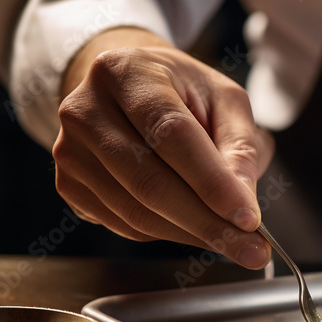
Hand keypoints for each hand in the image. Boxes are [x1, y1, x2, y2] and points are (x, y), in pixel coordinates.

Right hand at [54, 28, 274, 268]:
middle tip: (251, 249)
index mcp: (126, 72)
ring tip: (233, 240)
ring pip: (137, 212)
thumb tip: (243, 204)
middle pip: (149, 182)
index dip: (212, 182)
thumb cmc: (183, 92)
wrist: (129, 88)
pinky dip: (169, 234)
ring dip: (192, 234)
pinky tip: (196, 227)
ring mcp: (69, 151)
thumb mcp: (225, 101)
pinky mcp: (69, 185)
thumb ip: (240, 148)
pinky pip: (125, 225)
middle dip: (207, 223)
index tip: (249, 219)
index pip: (171, 135)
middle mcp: (85, 110)